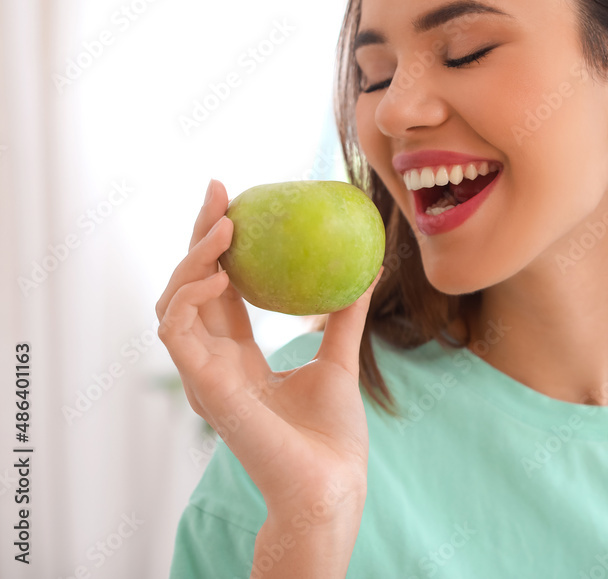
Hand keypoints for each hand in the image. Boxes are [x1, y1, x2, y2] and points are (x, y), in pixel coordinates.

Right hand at [156, 179, 381, 515]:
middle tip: (219, 190)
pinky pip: (176, 332)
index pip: (218, 289)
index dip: (220, 246)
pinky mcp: (203, 387)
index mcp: (238, 357)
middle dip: (198, 235)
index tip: (234, 199)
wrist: (331, 481)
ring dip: (192, 259)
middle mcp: (213, 362)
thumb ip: (344, 316)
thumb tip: (369, 267)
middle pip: (190, 286)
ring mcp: (203, 375)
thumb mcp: (339, 360)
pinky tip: (217, 272)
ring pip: (172, 302)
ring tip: (226, 227)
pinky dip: (189, 295)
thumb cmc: (331, 435)